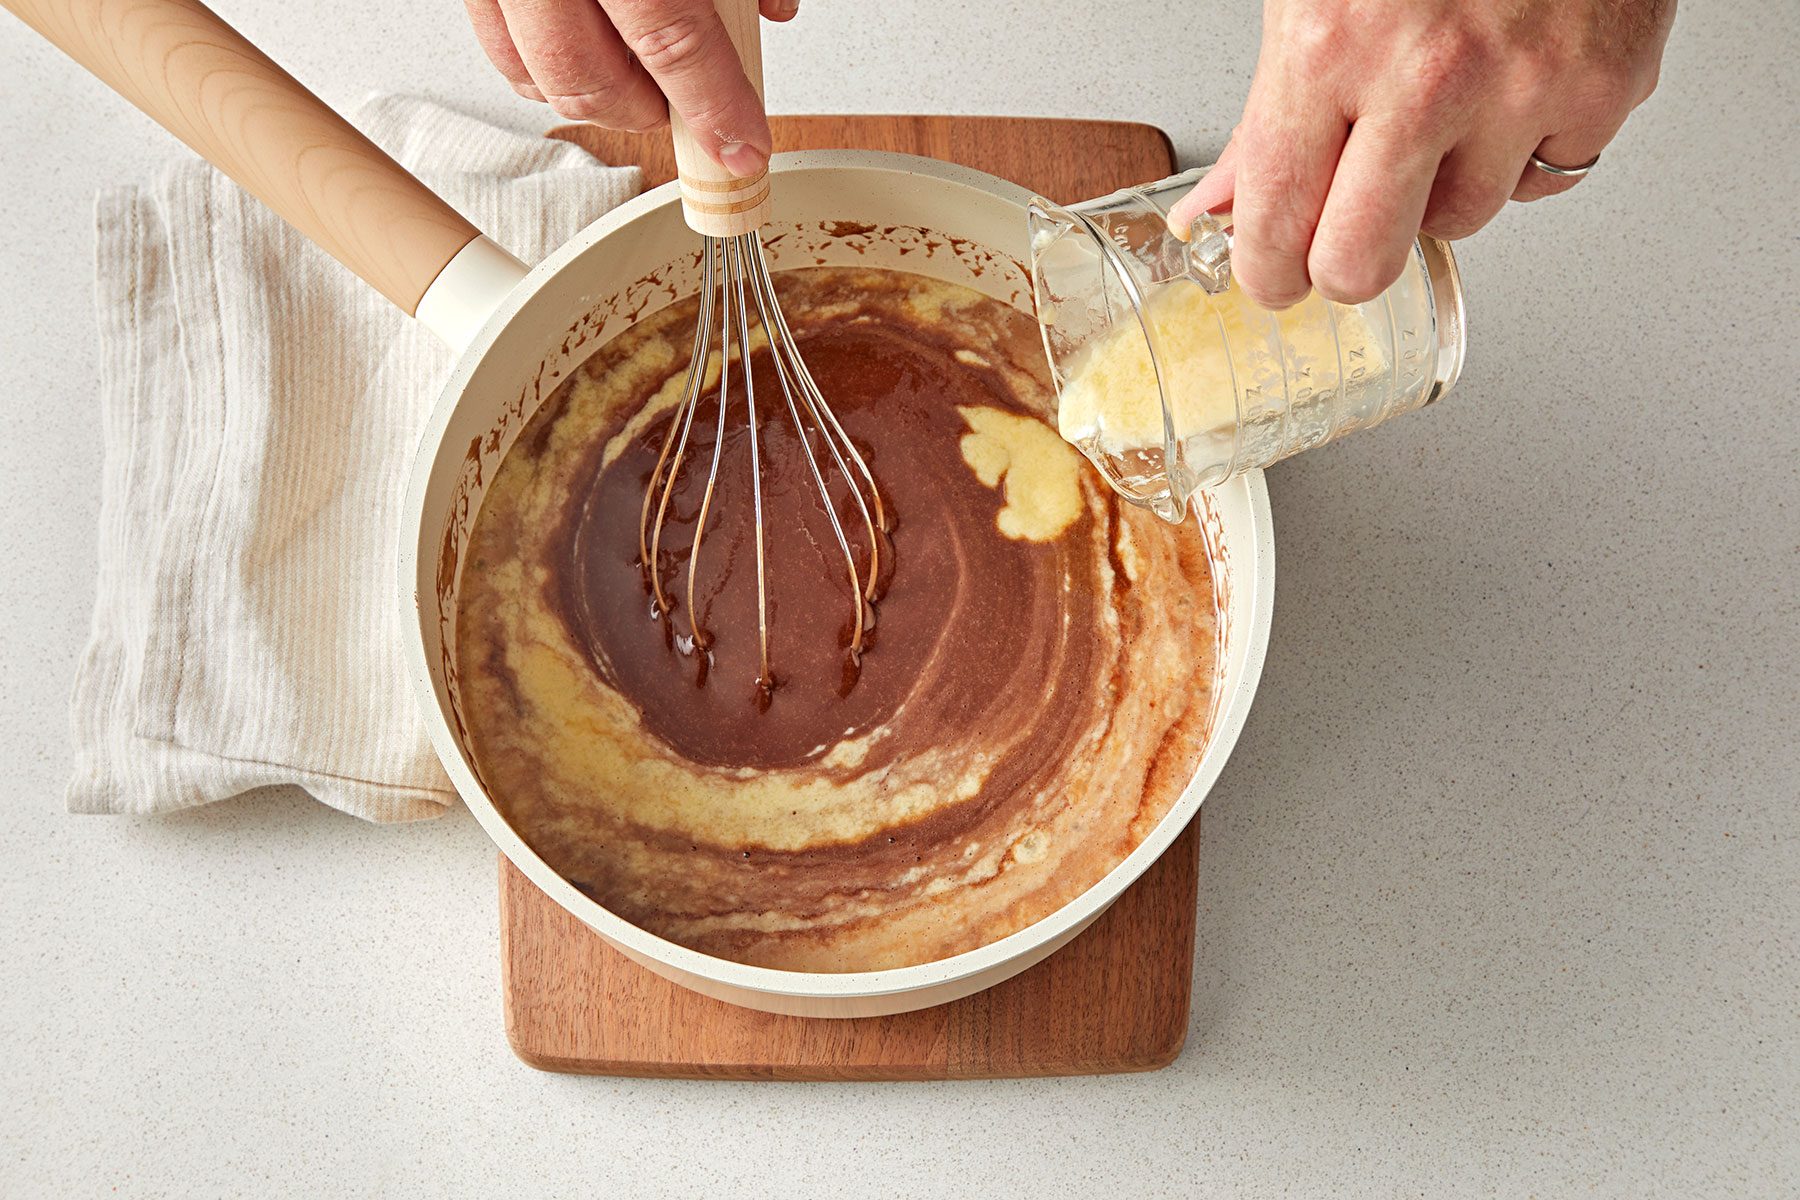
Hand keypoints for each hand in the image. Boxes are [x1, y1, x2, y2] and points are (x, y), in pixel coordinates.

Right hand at [463, 0, 797, 176]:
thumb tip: (770, 10)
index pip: (671, 39)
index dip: (714, 106)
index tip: (743, 152)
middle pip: (591, 79)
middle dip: (646, 111)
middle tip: (680, 107)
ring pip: (536, 79)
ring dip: (596, 98)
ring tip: (636, 78)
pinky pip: (500, 51)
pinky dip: (543, 75)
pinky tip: (584, 60)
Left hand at [1168, 0, 1674, 307]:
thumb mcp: (1309, 0)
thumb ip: (1268, 118)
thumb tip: (1223, 208)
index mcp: (1331, 47)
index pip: (1278, 227)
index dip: (1271, 271)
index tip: (1275, 275)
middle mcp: (1427, 76)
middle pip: (1363, 266)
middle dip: (1348, 262)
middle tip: (1347, 230)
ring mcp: (1522, 89)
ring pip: (1460, 224)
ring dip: (1443, 188)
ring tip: (1444, 108)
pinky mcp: (1603, 91)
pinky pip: (1548, 178)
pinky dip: (1527, 148)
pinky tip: (1511, 87)